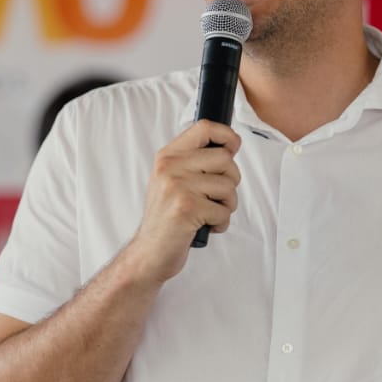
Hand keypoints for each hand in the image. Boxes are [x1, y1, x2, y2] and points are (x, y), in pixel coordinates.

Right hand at [125, 120, 241, 284]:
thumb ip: (194, 161)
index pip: (205, 127)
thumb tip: (230, 145)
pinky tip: (205, 226)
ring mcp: (177, 187)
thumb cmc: (166, 218)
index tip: (233, 148)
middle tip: (216, 197)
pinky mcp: (187, 208)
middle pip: (225, 159)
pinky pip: (224, 210)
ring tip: (209, 214)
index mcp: (167, 156)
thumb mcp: (171, 181)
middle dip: (230, 181)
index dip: (227, 135)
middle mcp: (170, 167)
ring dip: (227, 205)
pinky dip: (221, 223)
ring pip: (228, 186)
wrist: (148, 253)